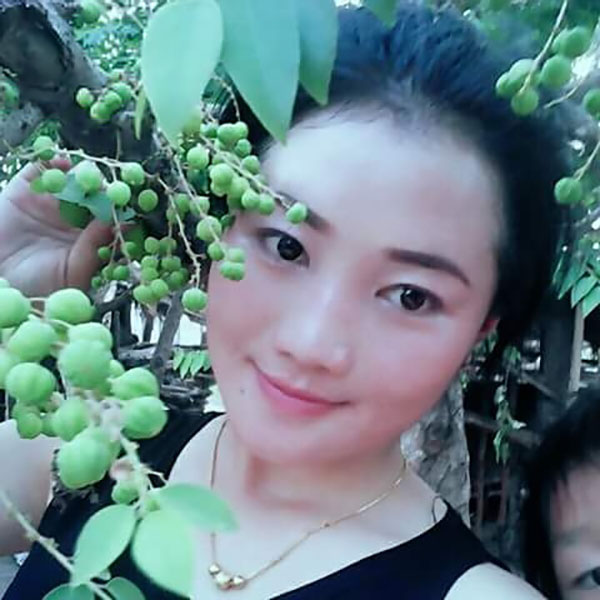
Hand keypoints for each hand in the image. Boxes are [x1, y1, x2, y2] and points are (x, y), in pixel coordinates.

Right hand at [0, 158, 112, 296]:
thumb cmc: (37, 286)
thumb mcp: (71, 272)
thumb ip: (94, 249)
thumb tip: (121, 224)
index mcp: (93, 238)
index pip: (115, 218)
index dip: (124, 210)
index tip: (130, 204)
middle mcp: (77, 217)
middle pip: (100, 194)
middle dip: (107, 188)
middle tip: (110, 187)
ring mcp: (53, 202)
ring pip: (75, 178)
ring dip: (85, 173)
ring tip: (87, 174)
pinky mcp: (27, 190)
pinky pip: (42, 169)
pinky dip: (52, 160)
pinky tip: (62, 161)